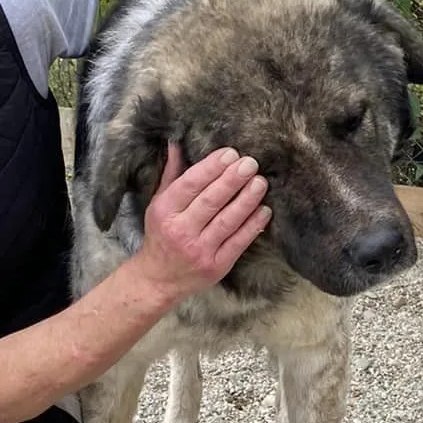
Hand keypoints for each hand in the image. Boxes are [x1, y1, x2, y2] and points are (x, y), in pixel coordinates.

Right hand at [134, 144, 270, 304]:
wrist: (159, 279)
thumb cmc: (161, 235)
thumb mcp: (158, 204)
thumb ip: (171, 174)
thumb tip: (177, 143)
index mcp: (164, 211)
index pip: (190, 185)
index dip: (212, 167)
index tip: (230, 153)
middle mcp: (180, 231)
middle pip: (211, 201)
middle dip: (232, 180)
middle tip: (251, 163)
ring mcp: (199, 250)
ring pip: (227, 221)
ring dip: (246, 200)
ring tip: (261, 182)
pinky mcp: (216, 266)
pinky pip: (238, 242)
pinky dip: (253, 225)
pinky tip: (264, 210)